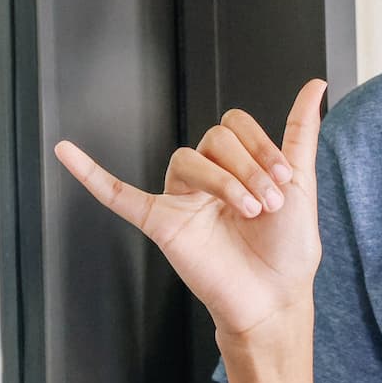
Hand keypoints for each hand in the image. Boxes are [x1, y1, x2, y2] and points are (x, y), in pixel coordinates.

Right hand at [54, 80, 325, 338]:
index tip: (283, 181)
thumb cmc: (287, 248)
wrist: (276, 298)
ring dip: (222, 180)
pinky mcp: (161, 223)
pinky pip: (118, 194)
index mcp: (235, 164)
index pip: (234, 126)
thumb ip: (299, 132)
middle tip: (266, 204)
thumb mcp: (300, 181)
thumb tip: (315, 84)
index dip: (260, 146)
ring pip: (186, 159)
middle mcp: (205, 177)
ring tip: (247, 210)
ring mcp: (181, 199)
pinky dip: (90, 174)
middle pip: (213, 138)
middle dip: (247, 167)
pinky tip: (67, 152)